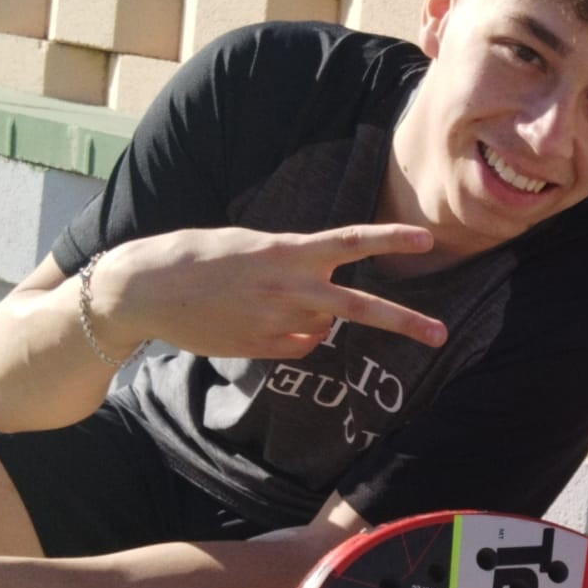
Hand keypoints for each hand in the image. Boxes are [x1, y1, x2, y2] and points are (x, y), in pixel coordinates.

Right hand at [89, 224, 446, 359]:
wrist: (145, 288)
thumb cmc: (198, 258)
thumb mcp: (252, 247)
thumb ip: (293, 267)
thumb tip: (322, 312)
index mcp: (287, 250)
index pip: (351, 242)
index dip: (391, 240)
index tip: (426, 239)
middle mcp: (289, 287)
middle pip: (360, 308)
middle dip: (405, 322)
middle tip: (441, 333)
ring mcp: (277, 321)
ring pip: (323, 329)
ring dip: (315, 319)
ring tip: (265, 302)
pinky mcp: (262, 348)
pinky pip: (298, 346)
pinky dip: (291, 337)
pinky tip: (255, 323)